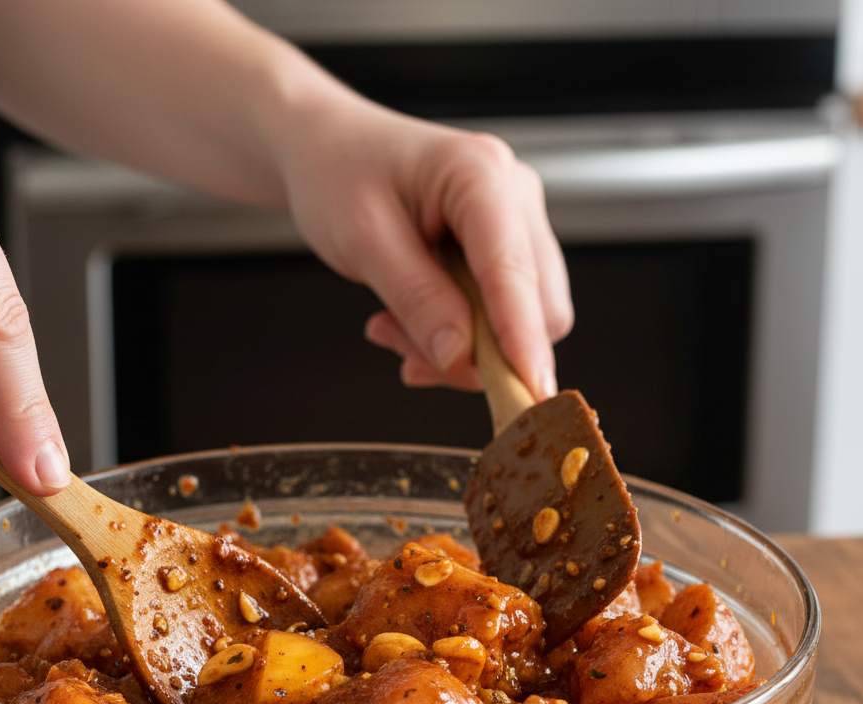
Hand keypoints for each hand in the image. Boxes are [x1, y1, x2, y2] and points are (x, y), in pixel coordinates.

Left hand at [272, 98, 572, 398]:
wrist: (328, 151)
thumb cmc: (340, 176)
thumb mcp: (364, 240)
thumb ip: (417, 300)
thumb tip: (461, 357)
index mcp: (480, 175)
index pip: (514, 270)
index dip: (522, 338)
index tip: (529, 392)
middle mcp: (513, 196)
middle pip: (535, 306)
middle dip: (478, 350)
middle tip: (406, 357)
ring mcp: (514, 223)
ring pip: (520, 320)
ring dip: (460, 345)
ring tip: (391, 328)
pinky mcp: (503, 249)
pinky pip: (499, 315)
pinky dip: (456, 334)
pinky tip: (408, 321)